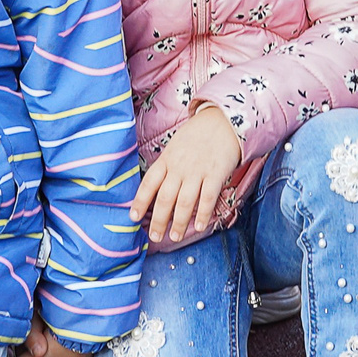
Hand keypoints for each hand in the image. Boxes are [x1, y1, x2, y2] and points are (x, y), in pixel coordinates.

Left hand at [129, 102, 242, 246]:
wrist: (224, 120)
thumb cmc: (198, 135)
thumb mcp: (175, 146)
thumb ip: (167, 166)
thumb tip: (157, 188)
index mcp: (167, 159)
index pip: (149, 183)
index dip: (140, 202)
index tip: (134, 217)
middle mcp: (179, 167)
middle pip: (165, 198)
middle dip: (158, 220)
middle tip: (154, 236)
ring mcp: (198, 171)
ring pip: (185, 202)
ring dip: (179, 222)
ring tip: (175, 237)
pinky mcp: (216, 174)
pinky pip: (208, 197)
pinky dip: (203, 213)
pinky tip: (198, 226)